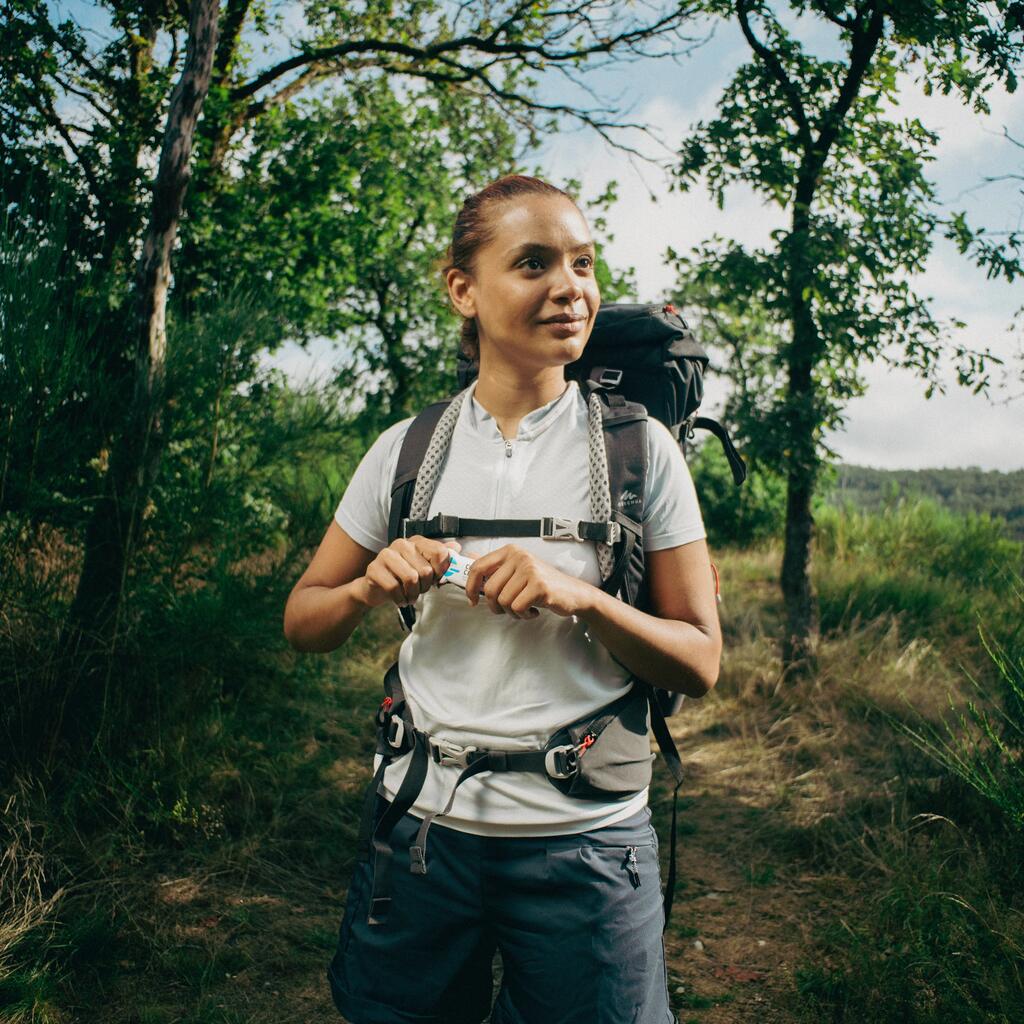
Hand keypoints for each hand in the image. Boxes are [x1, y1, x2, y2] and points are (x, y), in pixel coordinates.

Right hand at [358, 536, 460, 608]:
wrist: (376, 588)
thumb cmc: (402, 577)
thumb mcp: (424, 567)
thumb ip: (441, 557)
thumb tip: (457, 547)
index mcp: (417, 542)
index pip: (440, 552)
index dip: (441, 571)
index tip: (435, 579)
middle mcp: (402, 544)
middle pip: (426, 570)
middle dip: (425, 586)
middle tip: (418, 589)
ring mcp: (386, 555)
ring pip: (411, 578)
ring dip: (413, 594)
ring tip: (409, 595)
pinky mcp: (374, 569)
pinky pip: (393, 588)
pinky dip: (400, 599)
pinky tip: (399, 599)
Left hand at [463, 544, 592, 619]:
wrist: (573, 593)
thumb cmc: (542, 584)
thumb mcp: (517, 571)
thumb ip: (494, 566)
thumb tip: (468, 557)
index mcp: (510, 551)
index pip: (478, 567)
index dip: (470, 587)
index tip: (472, 600)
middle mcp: (520, 556)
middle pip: (489, 589)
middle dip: (495, 606)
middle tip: (507, 609)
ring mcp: (530, 570)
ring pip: (503, 600)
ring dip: (511, 612)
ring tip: (524, 609)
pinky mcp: (539, 586)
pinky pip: (517, 607)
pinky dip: (523, 615)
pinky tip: (533, 611)